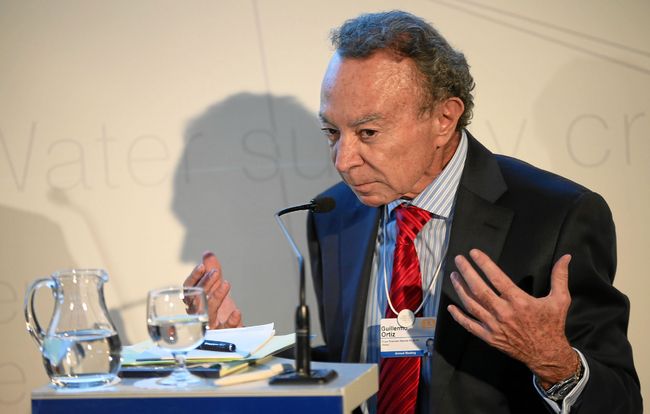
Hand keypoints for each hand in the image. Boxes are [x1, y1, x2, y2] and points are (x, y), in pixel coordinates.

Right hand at [184, 251, 242, 328]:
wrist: (231, 330)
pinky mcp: (222, 335)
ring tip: (226, 283)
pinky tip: (237, 312)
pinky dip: (231, 321)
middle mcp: (198, 314)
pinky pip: (224, 330)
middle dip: (205, 285)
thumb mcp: (216, 288)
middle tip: (216, 272)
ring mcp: (209, 326)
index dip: (194, 278)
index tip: (202, 266)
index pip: (188, 289)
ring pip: (208, 313)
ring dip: (216, 297)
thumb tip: (208, 253)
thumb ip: (212, 271)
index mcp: (194, 302)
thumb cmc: (219, 309)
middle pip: (197, 300)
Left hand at [447, 249, 577, 386]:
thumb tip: (566, 257)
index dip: (484, 264)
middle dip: (466, 272)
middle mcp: (504, 313)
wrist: (547, 354)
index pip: (496, 278)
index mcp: (519, 301)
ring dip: (460, 289)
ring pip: (471, 305)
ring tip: (454, 275)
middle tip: (459, 259)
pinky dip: (459, 316)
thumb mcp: (560, 299)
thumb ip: (560, 277)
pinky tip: (450, 307)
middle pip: (479, 289)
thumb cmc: (552, 325)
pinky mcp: (489, 337)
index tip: (474, 253)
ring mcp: (494, 326)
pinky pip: (470, 325)